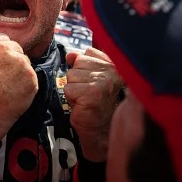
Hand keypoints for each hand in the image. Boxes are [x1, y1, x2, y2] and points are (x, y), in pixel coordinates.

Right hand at [0, 33, 37, 141]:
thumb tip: (4, 46)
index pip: (3, 39)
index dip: (2, 53)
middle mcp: (4, 47)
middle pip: (16, 48)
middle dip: (13, 59)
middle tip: (3, 76)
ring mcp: (20, 60)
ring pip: (25, 62)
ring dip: (20, 71)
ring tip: (8, 85)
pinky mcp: (31, 74)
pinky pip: (31, 75)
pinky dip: (26, 83)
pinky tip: (16, 90)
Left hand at [64, 47, 121, 161]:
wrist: (101, 128)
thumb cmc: (96, 102)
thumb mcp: (91, 77)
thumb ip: (82, 62)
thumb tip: (70, 55)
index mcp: (112, 64)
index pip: (87, 53)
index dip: (83, 68)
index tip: (92, 81)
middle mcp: (110, 71)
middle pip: (77, 63)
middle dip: (77, 79)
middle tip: (87, 92)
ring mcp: (102, 82)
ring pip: (70, 76)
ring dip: (74, 89)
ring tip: (84, 98)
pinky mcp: (91, 93)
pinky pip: (68, 89)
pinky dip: (71, 98)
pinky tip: (82, 105)